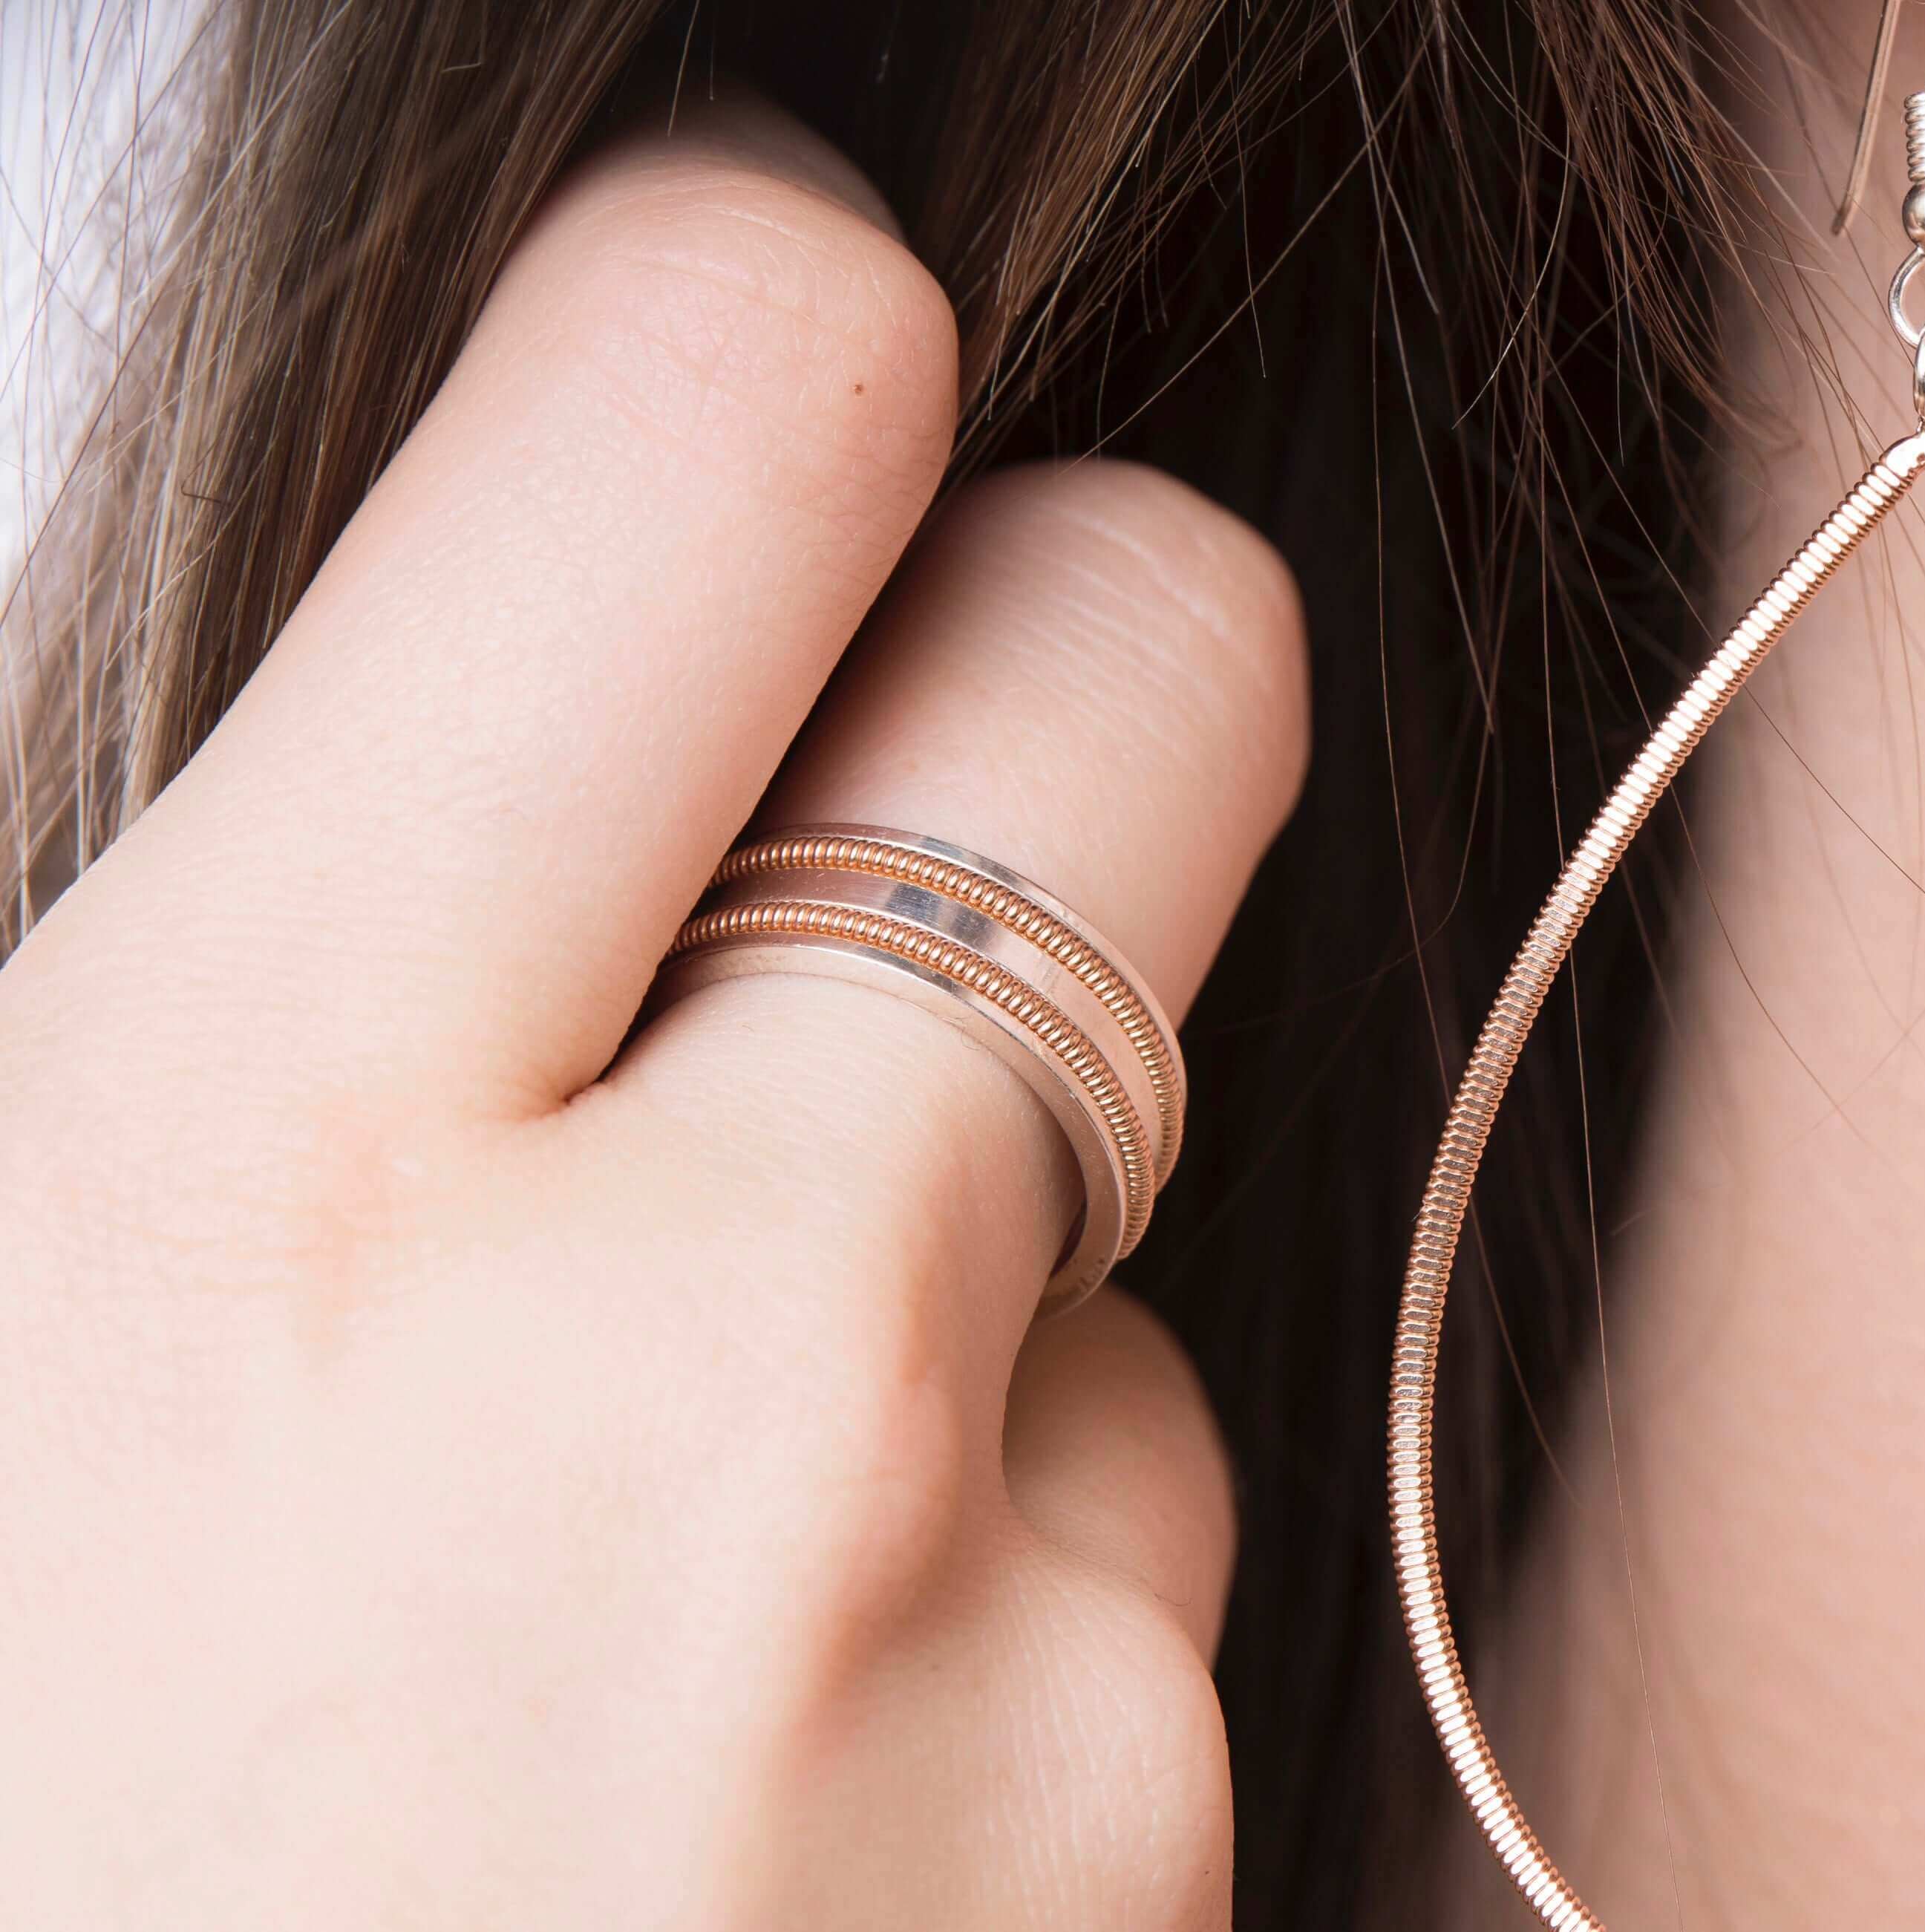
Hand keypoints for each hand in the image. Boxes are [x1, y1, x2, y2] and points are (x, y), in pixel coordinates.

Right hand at [0, 94, 1306, 1929]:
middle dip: (1049, 664)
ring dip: (947, 1307)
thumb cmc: (10, 1825)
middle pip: (1143, 678)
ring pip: (1130, 1242)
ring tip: (630, 1576)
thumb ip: (242, 1012)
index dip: (761, 311)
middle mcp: (742, 1418)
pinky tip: (715, 1805)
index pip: (735, 410)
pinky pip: (1142, 1590)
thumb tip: (473, 758)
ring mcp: (1039, 1728)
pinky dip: (969, 1615)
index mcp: (234, 1193)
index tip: (755, 366)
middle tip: (853, 805)